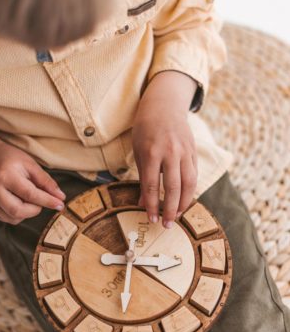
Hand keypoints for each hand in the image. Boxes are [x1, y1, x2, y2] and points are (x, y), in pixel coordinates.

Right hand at [0, 126, 65, 223]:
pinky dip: (18, 214)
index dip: (47, 201)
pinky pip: (7, 218)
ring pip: (13, 218)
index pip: (29, 194)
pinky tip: (18, 200)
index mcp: (5, 176)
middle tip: (41, 200)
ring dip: (27, 212)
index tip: (60, 205)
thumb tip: (60, 197)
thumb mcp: (30, 164)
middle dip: (35, 209)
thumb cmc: (11, 160)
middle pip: (18, 211)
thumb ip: (46, 181)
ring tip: (28, 197)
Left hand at [132, 71, 197, 228]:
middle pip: (173, 188)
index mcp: (151, 152)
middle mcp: (170, 153)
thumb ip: (143, 178)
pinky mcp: (194, 152)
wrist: (164, 106)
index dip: (152, 205)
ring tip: (178, 216)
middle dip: (171, 209)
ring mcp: (185, 152)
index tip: (152, 219)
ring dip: (184, 203)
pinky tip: (185, 201)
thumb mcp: (138, 151)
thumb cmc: (146, 130)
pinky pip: (194, 175)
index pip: (153, 186)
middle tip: (168, 225)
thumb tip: (143, 204)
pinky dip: (190, 191)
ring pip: (189, 183)